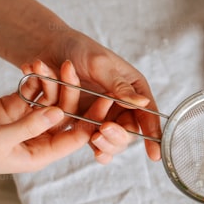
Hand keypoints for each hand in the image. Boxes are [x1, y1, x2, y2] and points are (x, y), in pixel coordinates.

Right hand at [0, 71, 105, 203]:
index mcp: (41, 153)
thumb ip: (29, 126)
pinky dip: (35, 77)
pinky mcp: (14, 105)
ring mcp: (28, 120)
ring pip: (50, 98)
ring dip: (51, 81)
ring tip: (47, 62)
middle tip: (70, 67)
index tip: (106, 100)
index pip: (76, 136)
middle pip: (66, 113)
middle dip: (70, 91)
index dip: (92, 119)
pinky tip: (33, 63)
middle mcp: (39, 136)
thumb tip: (60, 113)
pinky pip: (32, 89)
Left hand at [24, 37, 161, 159]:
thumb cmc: (78, 49)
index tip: (155, 154)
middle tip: (104, 131)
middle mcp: (121, 104)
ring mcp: (102, 115)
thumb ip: (118, 86)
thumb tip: (142, 102)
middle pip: (130, 131)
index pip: (148, 114)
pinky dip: (94, 147)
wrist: (47, 49)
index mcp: (132, 88)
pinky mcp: (84, 122)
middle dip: (120, 136)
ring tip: (95, 138)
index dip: (153, 134)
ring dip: (107, 144)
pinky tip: (94, 151)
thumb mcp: (100, 64)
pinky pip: (93, 141)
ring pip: (112, 141)